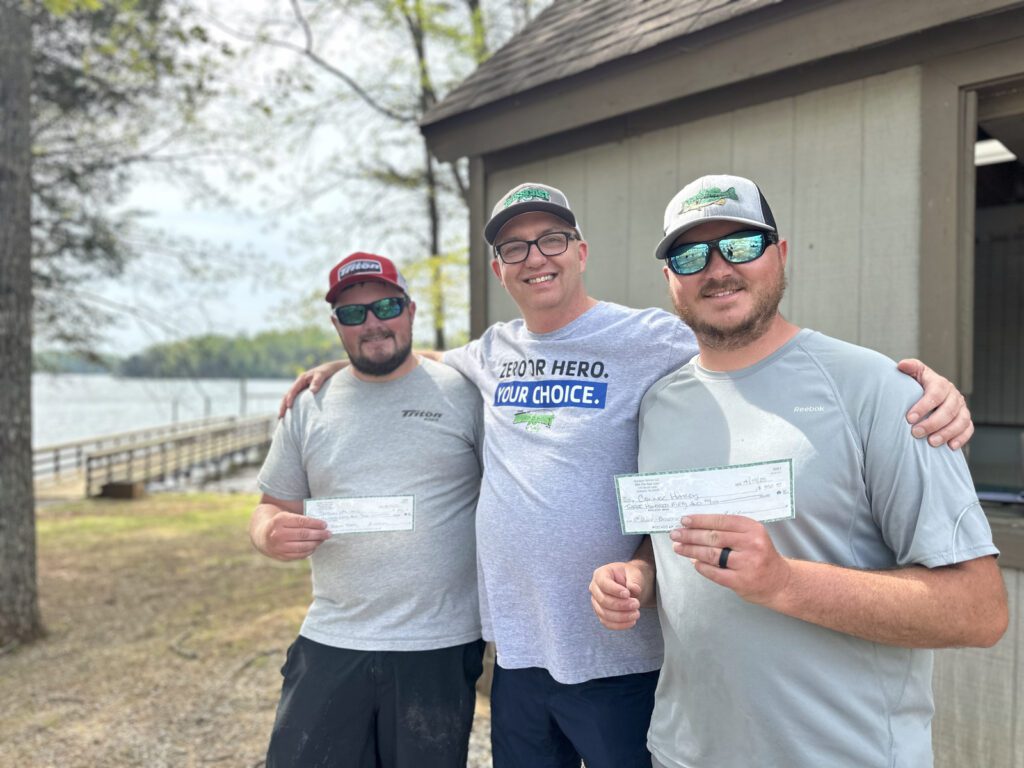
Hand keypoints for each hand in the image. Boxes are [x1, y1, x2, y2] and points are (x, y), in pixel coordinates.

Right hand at [254, 510, 329, 560]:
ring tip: (323, 539)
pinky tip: (314, 546)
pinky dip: (309, 551)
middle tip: (329, 533)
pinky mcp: (281, 556)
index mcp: (280, 520)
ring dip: (316, 543)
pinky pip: (299, 554)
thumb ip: (301, 519)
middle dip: (319, 534)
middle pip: (304, 534)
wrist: (262, 535)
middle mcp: (278, 534)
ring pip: (303, 546)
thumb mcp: (286, 516)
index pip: (302, 522)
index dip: (315, 523)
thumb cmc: (280, 524)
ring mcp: (279, 547)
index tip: (325, 524)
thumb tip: (321, 525)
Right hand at [277, 360, 345, 416]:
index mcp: (302, 379)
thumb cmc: (327, 372)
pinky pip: (296, 401)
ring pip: (290, 399)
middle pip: (287, 396)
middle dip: (283, 406)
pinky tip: (292, 417)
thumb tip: (312, 391)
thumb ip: (317, 381)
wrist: (332, 369)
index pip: (292, 390)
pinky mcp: (304, 393)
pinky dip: (292, 408)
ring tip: (282, 420)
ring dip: (285, 408)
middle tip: (280, 418)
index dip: (290, 398)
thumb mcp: (323, 374)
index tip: (289, 407)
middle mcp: (299, 384)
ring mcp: (301, 389)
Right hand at [589, 562, 649, 629]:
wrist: (630, 586)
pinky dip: (619, 625)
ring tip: (636, 614)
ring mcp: (596, 602)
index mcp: (600, 574)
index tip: (628, 594)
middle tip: (636, 604)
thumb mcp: (634, 573)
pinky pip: (607, 623)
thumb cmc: (630, 577)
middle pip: (603, 600)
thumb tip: (634, 589)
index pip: (603, 583)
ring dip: (622, 617)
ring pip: (604, 614)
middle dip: (621, 605)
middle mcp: (594, 588)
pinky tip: (632, 622)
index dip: (615, 590)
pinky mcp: (600, 614)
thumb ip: (634, 580)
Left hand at [669, 514, 790, 606]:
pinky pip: (714, 572)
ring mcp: (747, 564)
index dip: (700, 520)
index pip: (721, 521)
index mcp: (753, 529)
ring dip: (691, 550)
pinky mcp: (741, 581)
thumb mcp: (752, 537)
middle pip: (713, 537)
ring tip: (678, 547)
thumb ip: (730, 531)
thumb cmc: (761, 556)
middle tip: (675, 534)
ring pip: (711, 554)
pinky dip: (701, 567)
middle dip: (690, 535)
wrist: (780, 582)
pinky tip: (693, 562)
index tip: (684, 520)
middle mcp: (752, 544)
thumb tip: (697, 527)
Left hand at [897, 359, 972, 449]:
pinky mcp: (965, 419)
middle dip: (932, 423)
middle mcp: (954, 395)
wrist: (927, 395)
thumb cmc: (917, 385)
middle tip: (916, 433)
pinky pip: (968, 429)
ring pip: (960, 421)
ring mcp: (962, 408)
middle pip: (948, 410)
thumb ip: (910, 368)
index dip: (923, 406)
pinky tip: (950, 447)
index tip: (909, 418)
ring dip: (947, 433)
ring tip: (931, 442)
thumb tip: (902, 365)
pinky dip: (961, 438)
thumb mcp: (914, 374)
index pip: (936, 393)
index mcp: (940, 383)